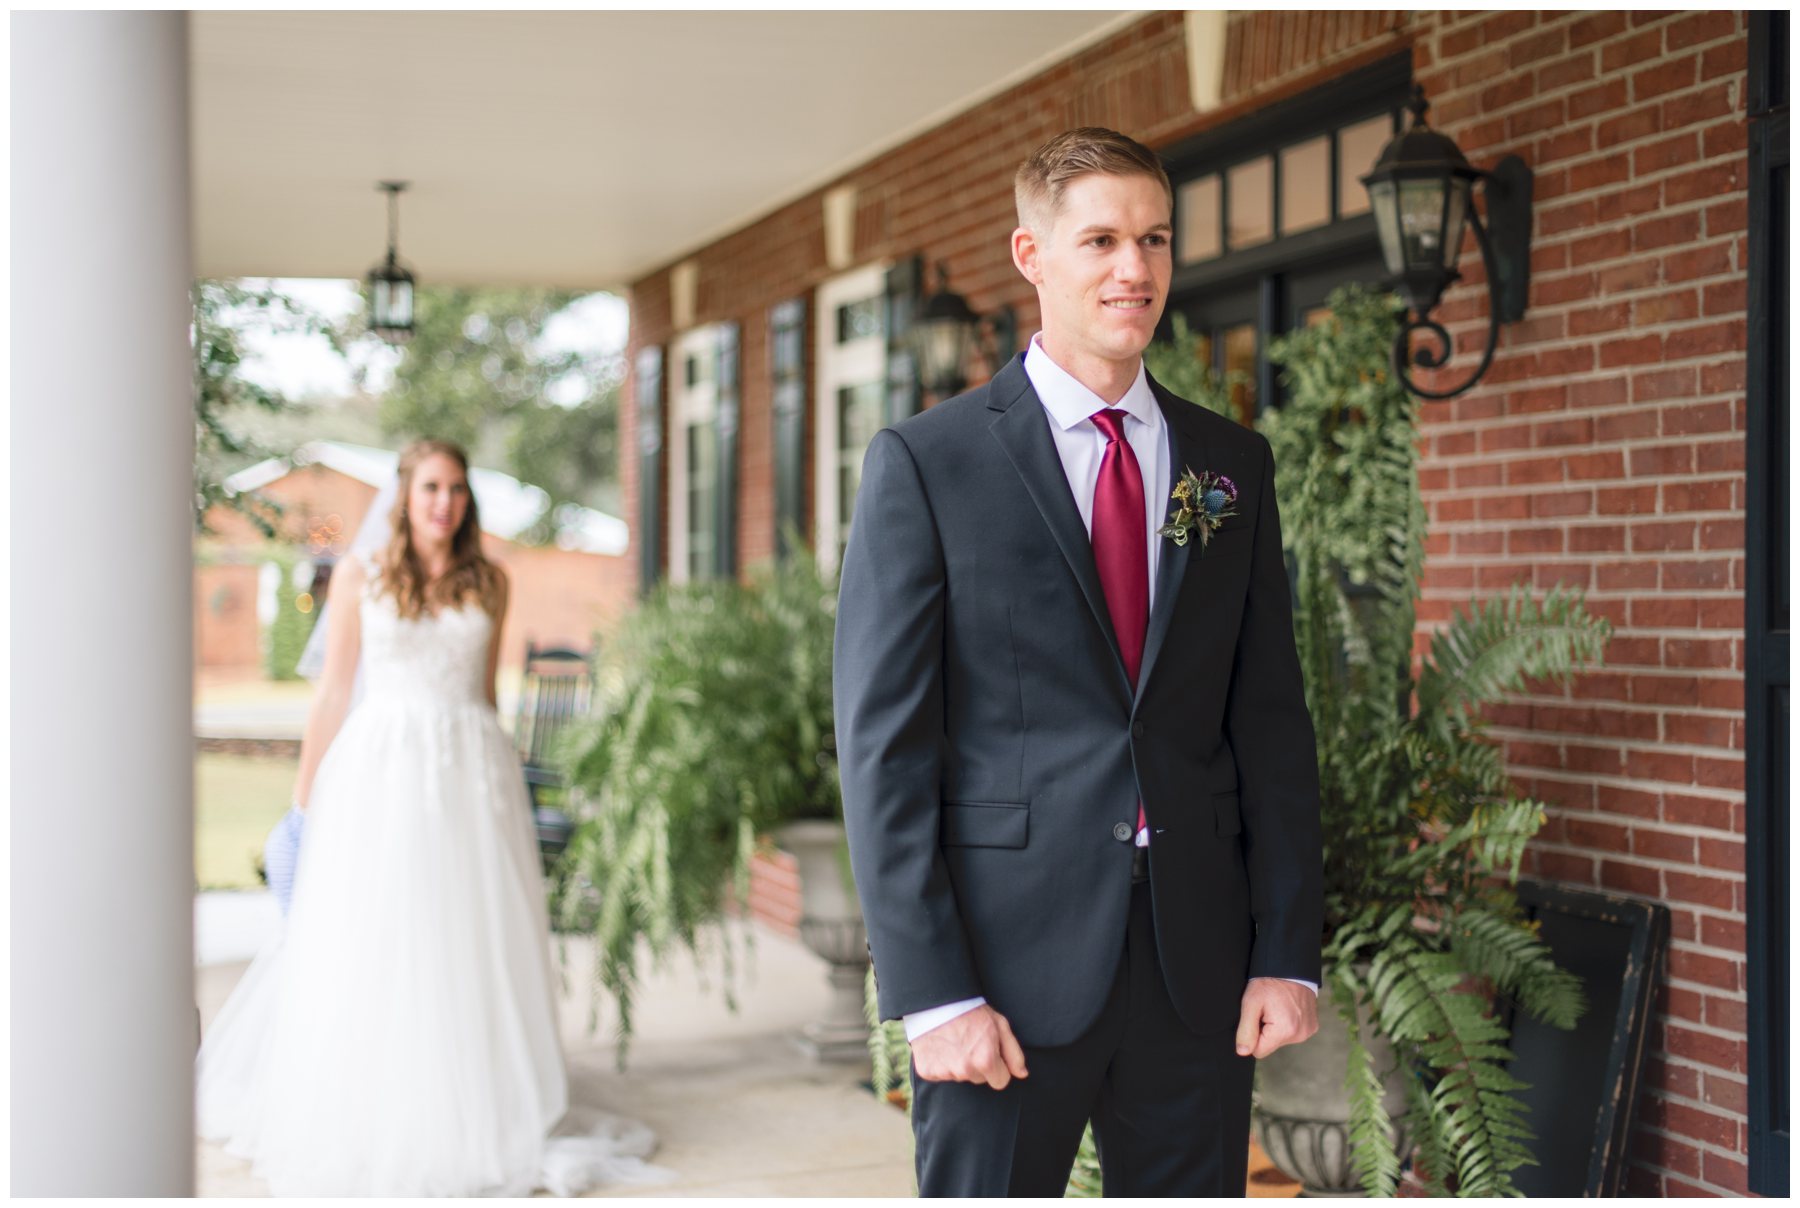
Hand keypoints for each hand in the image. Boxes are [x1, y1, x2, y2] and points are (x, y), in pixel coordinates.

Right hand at [910, 1004, 1029, 1088]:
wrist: (937, 1001)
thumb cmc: (972, 1011)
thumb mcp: (1000, 1025)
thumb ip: (1014, 1053)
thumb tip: (1022, 1074)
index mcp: (986, 1061)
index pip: (1001, 1081)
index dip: (998, 1066)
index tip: (990, 1052)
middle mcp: (965, 1070)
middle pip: (979, 1079)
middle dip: (978, 1065)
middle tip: (970, 1042)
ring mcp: (945, 1072)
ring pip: (960, 1077)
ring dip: (959, 1064)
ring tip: (955, 1042)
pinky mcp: (927, 1071)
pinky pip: (940, 1075)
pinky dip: (941, 1064)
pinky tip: (941, 1047)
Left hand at [1235, 977, 1317, 1057]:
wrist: (1290, 967)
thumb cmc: (1268, 982)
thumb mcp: (1251, 1003)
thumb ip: (1246, 1030)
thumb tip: (1243, 1052)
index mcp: (1284, 1031)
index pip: (1259, 1051)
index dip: (1253, 1035)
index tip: (1257, 1017)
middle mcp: (1300, 1034)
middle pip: (1271, 1044)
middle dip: (1266, 1030)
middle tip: (1267, 1009)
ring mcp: (1308, 1030)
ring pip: (1282, 1039)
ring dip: (1277, 1026)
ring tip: (1277, 1006)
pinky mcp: (1312, 1026)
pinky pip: (1293, 1033)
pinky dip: (1288, 1023)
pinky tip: (1286, 1007)